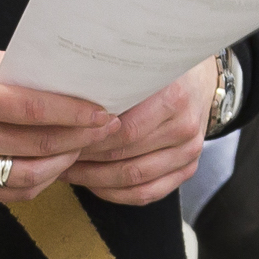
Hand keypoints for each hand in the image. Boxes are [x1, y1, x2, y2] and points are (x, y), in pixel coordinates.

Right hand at [0, 45, 119, 201]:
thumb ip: (21, 74)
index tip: (105, 112)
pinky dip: (40, 181)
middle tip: (108, 129)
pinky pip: (12, 192)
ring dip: (64, 163)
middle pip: (39, 145)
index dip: (76, 113)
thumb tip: (71, 81)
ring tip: (83, 147)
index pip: (36, 110)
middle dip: (81, 138)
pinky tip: (54, 164)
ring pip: (31, 177)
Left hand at [60, 58, 221, 205]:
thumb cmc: (160, 70)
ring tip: (68, 172)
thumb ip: (113, 82)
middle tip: (58, 157)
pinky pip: (148, 194)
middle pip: (127, 157)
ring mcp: (190, 152)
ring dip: (96, 180)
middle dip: (87, 160)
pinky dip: (117, 194)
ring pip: (135, 180)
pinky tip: (93, 185)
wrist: (200, 81)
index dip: (90, 139)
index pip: (125, 130)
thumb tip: (66, 101)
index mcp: (174, 98)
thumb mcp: (139, 64)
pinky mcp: (188, 169)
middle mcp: (185, 127)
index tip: (62, 137)